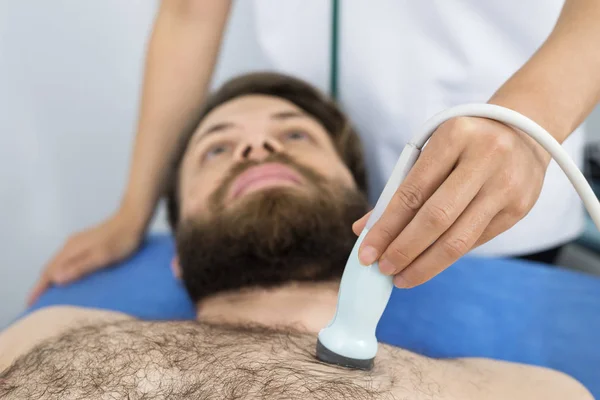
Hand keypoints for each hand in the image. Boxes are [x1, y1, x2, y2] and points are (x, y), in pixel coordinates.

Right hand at [27, 209, 145, 305]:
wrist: (133, 219)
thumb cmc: (121, 240)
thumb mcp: (102, 256)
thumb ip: (80, 267)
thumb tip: (55, 279)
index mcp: (71, 250)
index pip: (49, 272)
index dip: (39, 288)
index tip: (30, 304)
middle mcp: (70, 246)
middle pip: (50, 268)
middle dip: (42, 285)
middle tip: (38, 304)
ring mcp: (78, 243)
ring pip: (58, 263)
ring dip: (51, 278)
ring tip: (51, 295)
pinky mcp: (86, 243)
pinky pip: (67, 260)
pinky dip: (62, 271)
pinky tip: (69, 277)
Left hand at [353, 117, 550, 287]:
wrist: (525, 132)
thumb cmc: (462, 144)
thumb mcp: (430, 151)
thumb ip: (399, 189)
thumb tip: (363, 230)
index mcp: (454, 136)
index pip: (412, 192)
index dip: (386, 227)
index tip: (367, 253)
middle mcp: (485, 158)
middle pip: (436, 219)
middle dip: (404, 250)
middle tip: (382, 270)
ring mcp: (506, 185)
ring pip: (459, 239)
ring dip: (425, 265)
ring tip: (401, 277)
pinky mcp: (519, 209)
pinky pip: (475, 241)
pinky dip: (446, 256)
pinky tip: (428, 264)